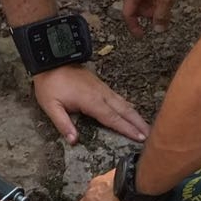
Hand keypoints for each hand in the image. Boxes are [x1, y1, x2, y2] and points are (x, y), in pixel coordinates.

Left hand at [33, 64, 148, 145]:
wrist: (52, 60)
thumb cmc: (50, 83)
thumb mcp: (51, 105)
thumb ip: (63, 124)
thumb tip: (73, 140)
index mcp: (90, 101)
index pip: (112, 118)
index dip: (127, 129)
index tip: (140, 137)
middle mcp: (101, 94)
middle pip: (124, 110)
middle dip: (138, 123)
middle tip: (150, 134)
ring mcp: (102, 88)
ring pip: (124, 103)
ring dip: (136, 115)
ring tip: (146, 126)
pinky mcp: (101, 85)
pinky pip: (118, 98)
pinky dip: (128, 106)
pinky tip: (132, 111)